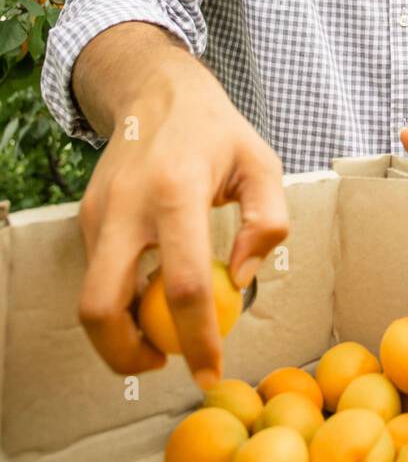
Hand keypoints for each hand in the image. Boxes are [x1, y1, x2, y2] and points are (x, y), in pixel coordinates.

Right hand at [76, 70, 288, 387]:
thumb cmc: (216, 131)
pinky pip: (96, 276)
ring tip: (162, 330)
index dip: (198, 338)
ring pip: (90, 299)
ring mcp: (99, 213)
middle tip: (165, 362)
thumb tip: (240, 280)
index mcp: (176, 191)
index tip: (211, 370)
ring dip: (121, 332)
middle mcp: (126, 206)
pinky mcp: (86, 218)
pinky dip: (119, 300)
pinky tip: (152, 290)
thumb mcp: (262, 164)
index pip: (183, 284)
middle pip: (103, 306)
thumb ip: (268, 222)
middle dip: (128, 355)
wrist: (156, 91)